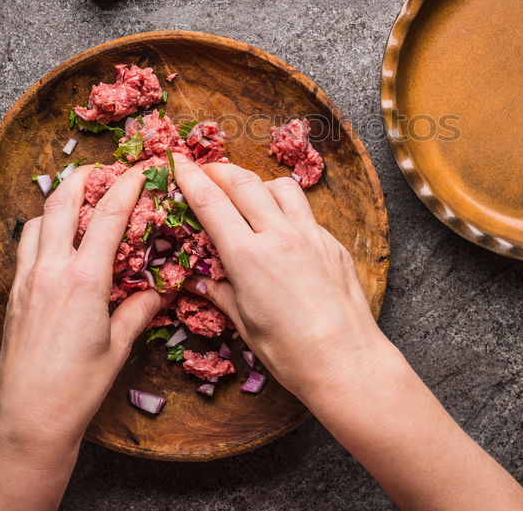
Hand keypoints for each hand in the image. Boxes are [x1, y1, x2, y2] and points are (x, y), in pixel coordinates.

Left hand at [0, 163, 169, 510]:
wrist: (28, 419)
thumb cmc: (77, 388)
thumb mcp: (119, 346)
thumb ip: (140, 308)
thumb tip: (162, 287)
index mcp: (83, 279)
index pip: (108, 215)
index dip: (128, 184)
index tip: (143, 168)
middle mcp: (50, 270)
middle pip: (62, 202)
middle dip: (83, 177)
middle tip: (103, 169)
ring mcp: (26, 280)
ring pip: (36, 221)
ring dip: (57, 202)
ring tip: (78, 202)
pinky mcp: (13, 295)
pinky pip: (25, 247)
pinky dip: (41, 231)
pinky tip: (57, 244)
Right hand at [172, 155, 383, 396]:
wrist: (345, 361)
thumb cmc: (290, 352)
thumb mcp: (243, 323)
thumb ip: (219, 292)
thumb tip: (197, 281)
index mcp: (248, 257)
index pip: (211, 202)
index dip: (190, 177)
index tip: (177, 162)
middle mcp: (280, 236)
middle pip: (244, 182)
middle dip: (219, 170)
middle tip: (205, 170)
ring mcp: (311, 236)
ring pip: (280, 187)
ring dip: (258, 184)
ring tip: (246, 196)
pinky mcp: (333, 244)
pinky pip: (305, 212)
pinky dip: (287, 209)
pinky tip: (281, 228)